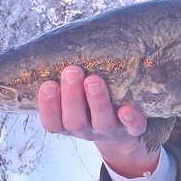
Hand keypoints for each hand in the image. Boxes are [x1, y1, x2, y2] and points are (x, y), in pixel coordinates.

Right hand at [37, 65, 159, 176]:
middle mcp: (87, 129)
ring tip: (94, 80)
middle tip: (72, 72)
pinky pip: (133, 128)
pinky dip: (131, 120)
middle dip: (72, 97)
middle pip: (74, 121)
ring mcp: (110, 131)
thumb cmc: (91, 105)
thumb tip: (57, 47)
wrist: (121, 133)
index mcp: (68, 123)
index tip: (48, 84)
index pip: (52, 122)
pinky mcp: (133, 130)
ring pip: (101, 122)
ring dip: (97, 101)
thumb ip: (66, 81)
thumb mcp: (74, 96)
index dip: (48, 106)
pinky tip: (127, 110)